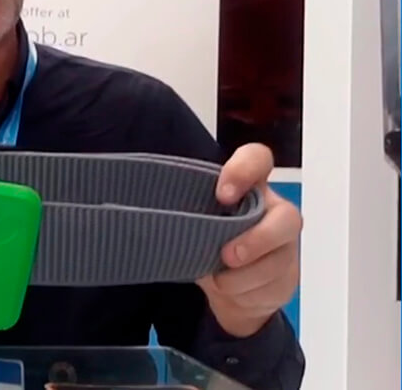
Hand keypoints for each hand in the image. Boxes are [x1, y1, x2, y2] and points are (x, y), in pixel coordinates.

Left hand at [196, 143, 301, 337]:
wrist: (228, 286)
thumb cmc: (208, 241)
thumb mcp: (195, 222)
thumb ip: (189, 213)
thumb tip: (164, 218)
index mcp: (248, 187)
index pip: (257, 159)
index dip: (244, 171)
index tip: (222, 194)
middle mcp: (273, 211)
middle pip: (288, 217)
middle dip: (257, 240)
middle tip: (226, 255)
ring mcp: (284, 244)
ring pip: (279, 259)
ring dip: (244, 276)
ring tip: (219, 279)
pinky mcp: (287, 274)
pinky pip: (274, 285)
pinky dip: (247, 292)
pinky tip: (232, 290)